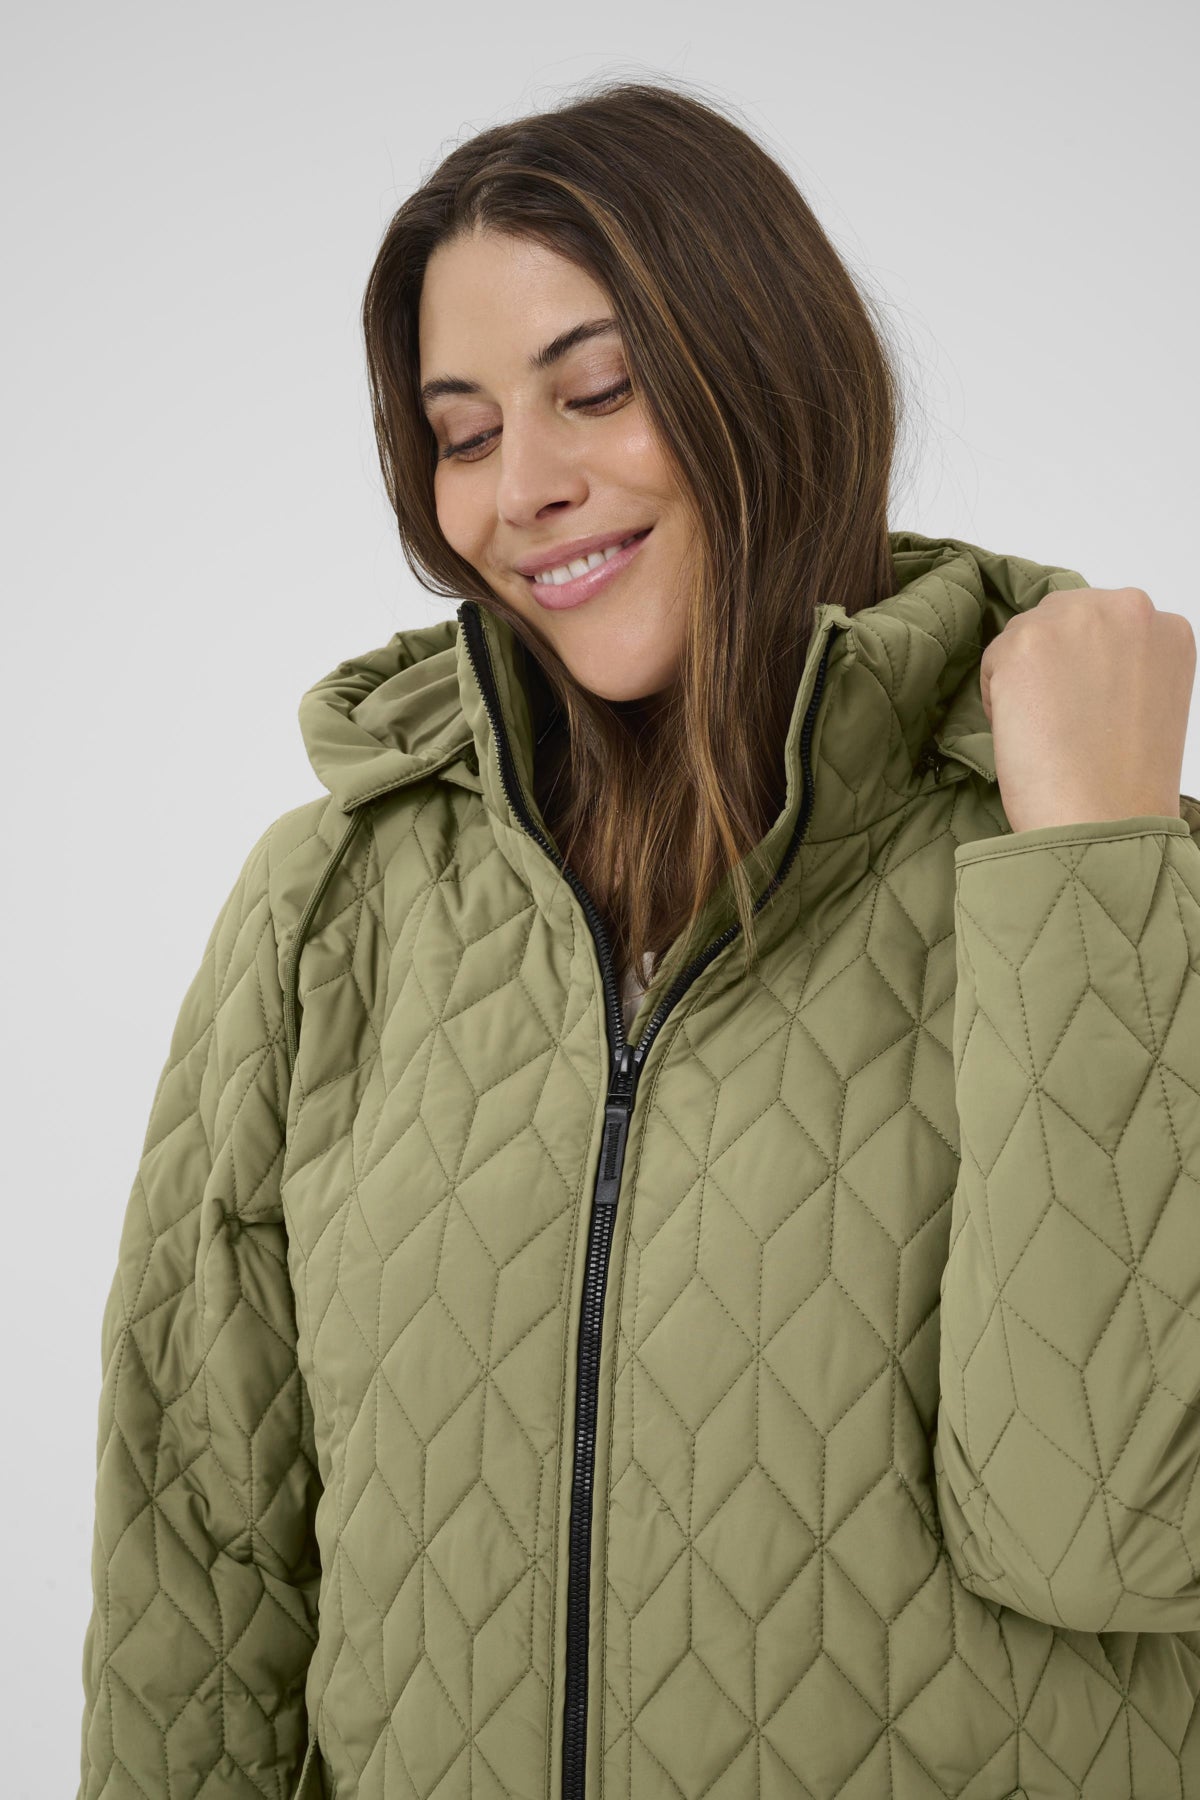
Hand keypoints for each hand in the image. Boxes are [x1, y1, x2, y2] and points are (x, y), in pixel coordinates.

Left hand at [978, 586, 1194, 834]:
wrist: (1105, 819)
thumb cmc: (1128, 783)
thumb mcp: (1149, 702)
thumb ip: (1123, 666)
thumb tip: (1076, 661)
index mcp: (1168, 628)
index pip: (1105, 624)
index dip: (1085, 667)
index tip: (1084, 704)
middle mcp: (1129, 609)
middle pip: (1064, 617)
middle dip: (1053, 663)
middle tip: (1058, 721)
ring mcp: (1077, 619)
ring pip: (1027, 635)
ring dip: (1024, 678)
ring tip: (1047, 731)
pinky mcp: (1027, 641)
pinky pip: (995, 659)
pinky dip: (998, 698)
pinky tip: (1027, 734)